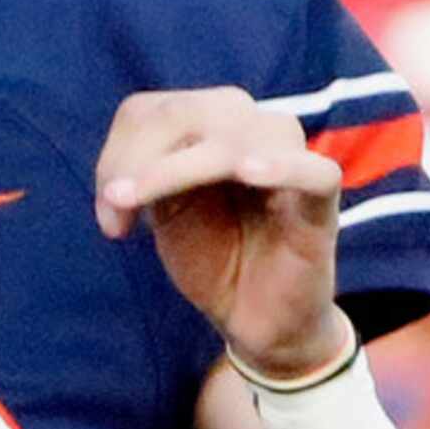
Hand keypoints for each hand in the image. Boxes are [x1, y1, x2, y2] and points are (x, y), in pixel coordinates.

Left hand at [95, 86, 348, 379]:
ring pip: (237, 136)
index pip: (157, 110)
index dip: (121, 150)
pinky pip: (315, 171)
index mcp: (211, 128)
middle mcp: (250, 132)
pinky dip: (282, 165)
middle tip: (114, 212)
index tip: (108, 205)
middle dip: (141, 160)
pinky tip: (247, 172)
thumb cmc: (213, 258)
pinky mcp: (321, 202)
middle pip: (189, 112)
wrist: (256, 318)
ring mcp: (289, 161)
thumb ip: (146, 180)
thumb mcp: (167, 214)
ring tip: (147, 202)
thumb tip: (118, 179)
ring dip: (180, 167)